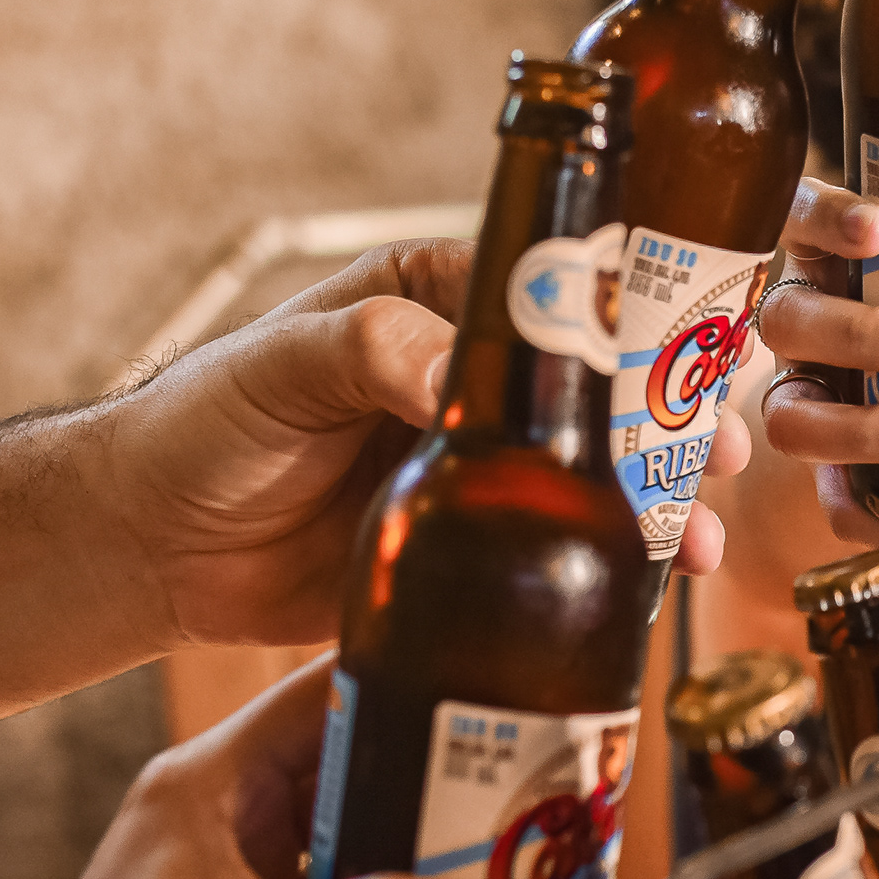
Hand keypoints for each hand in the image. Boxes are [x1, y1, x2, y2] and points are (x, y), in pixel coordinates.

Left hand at [87, 239, 746, 645]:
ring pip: (591, 470)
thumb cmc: (203, 426)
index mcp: (435, 301)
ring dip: (658, 501)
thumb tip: (451, 378)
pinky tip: (654, 586)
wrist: (154, 546)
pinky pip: (553, 546)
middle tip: (724, 458)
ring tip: (701, 541)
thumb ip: (369, 353)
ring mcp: (475, 463)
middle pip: (601, 386)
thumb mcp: (282, 367)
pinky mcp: (466, 542)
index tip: (684, 359)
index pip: (556, 292)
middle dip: (674, 420)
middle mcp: (468, 375)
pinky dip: (608, 562)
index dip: (632, 323)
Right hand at [754, 178, 878, 556]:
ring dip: (861, 429)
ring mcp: (800, 402)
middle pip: (790, 320)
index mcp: (827, 262)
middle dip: (861, 333)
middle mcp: (798, 328)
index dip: (826, 218)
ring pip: (791, 418)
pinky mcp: (822, 478)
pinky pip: (833, 505)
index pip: (801, 220)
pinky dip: (877, 517)